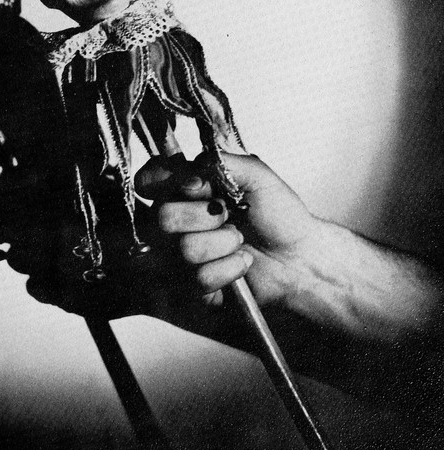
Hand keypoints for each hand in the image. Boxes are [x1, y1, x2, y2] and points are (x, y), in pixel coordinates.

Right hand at [135, 152, 319, 308]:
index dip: (164, 183)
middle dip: (207, 217)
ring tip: (240, 241)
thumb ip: (222, 162)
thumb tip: (192, 171)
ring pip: (184, 249)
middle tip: (230, 216)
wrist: (301, 256)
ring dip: (224, 244)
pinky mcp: (194, 286)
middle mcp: (179, 221)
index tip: (198, 186)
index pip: (148, 180)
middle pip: (162, 218)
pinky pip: (198, 278)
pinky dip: (230, 269)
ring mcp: (182, 255)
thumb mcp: (257, 175)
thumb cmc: (281, 215)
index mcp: (187, 190)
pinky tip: (242, 263)